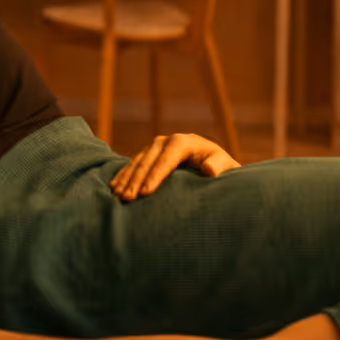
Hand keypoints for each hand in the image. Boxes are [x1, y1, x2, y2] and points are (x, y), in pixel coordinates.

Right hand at [110, 133, 239, 200]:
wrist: (213, 162)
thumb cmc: (220, 167)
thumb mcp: (225, 166)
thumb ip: (218, 166)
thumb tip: (208, 169)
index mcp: (184, 142)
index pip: (166, 158)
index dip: (155, 175)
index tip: (145, 193)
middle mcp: (167, 140)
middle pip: (148, 159)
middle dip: (136, 179)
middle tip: (127, 199)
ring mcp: (156, 146)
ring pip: (137, 161)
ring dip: (126, 178)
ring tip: (117, 196)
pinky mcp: (149, 154)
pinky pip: (133, 164)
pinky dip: (123, 175)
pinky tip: (114, 188)